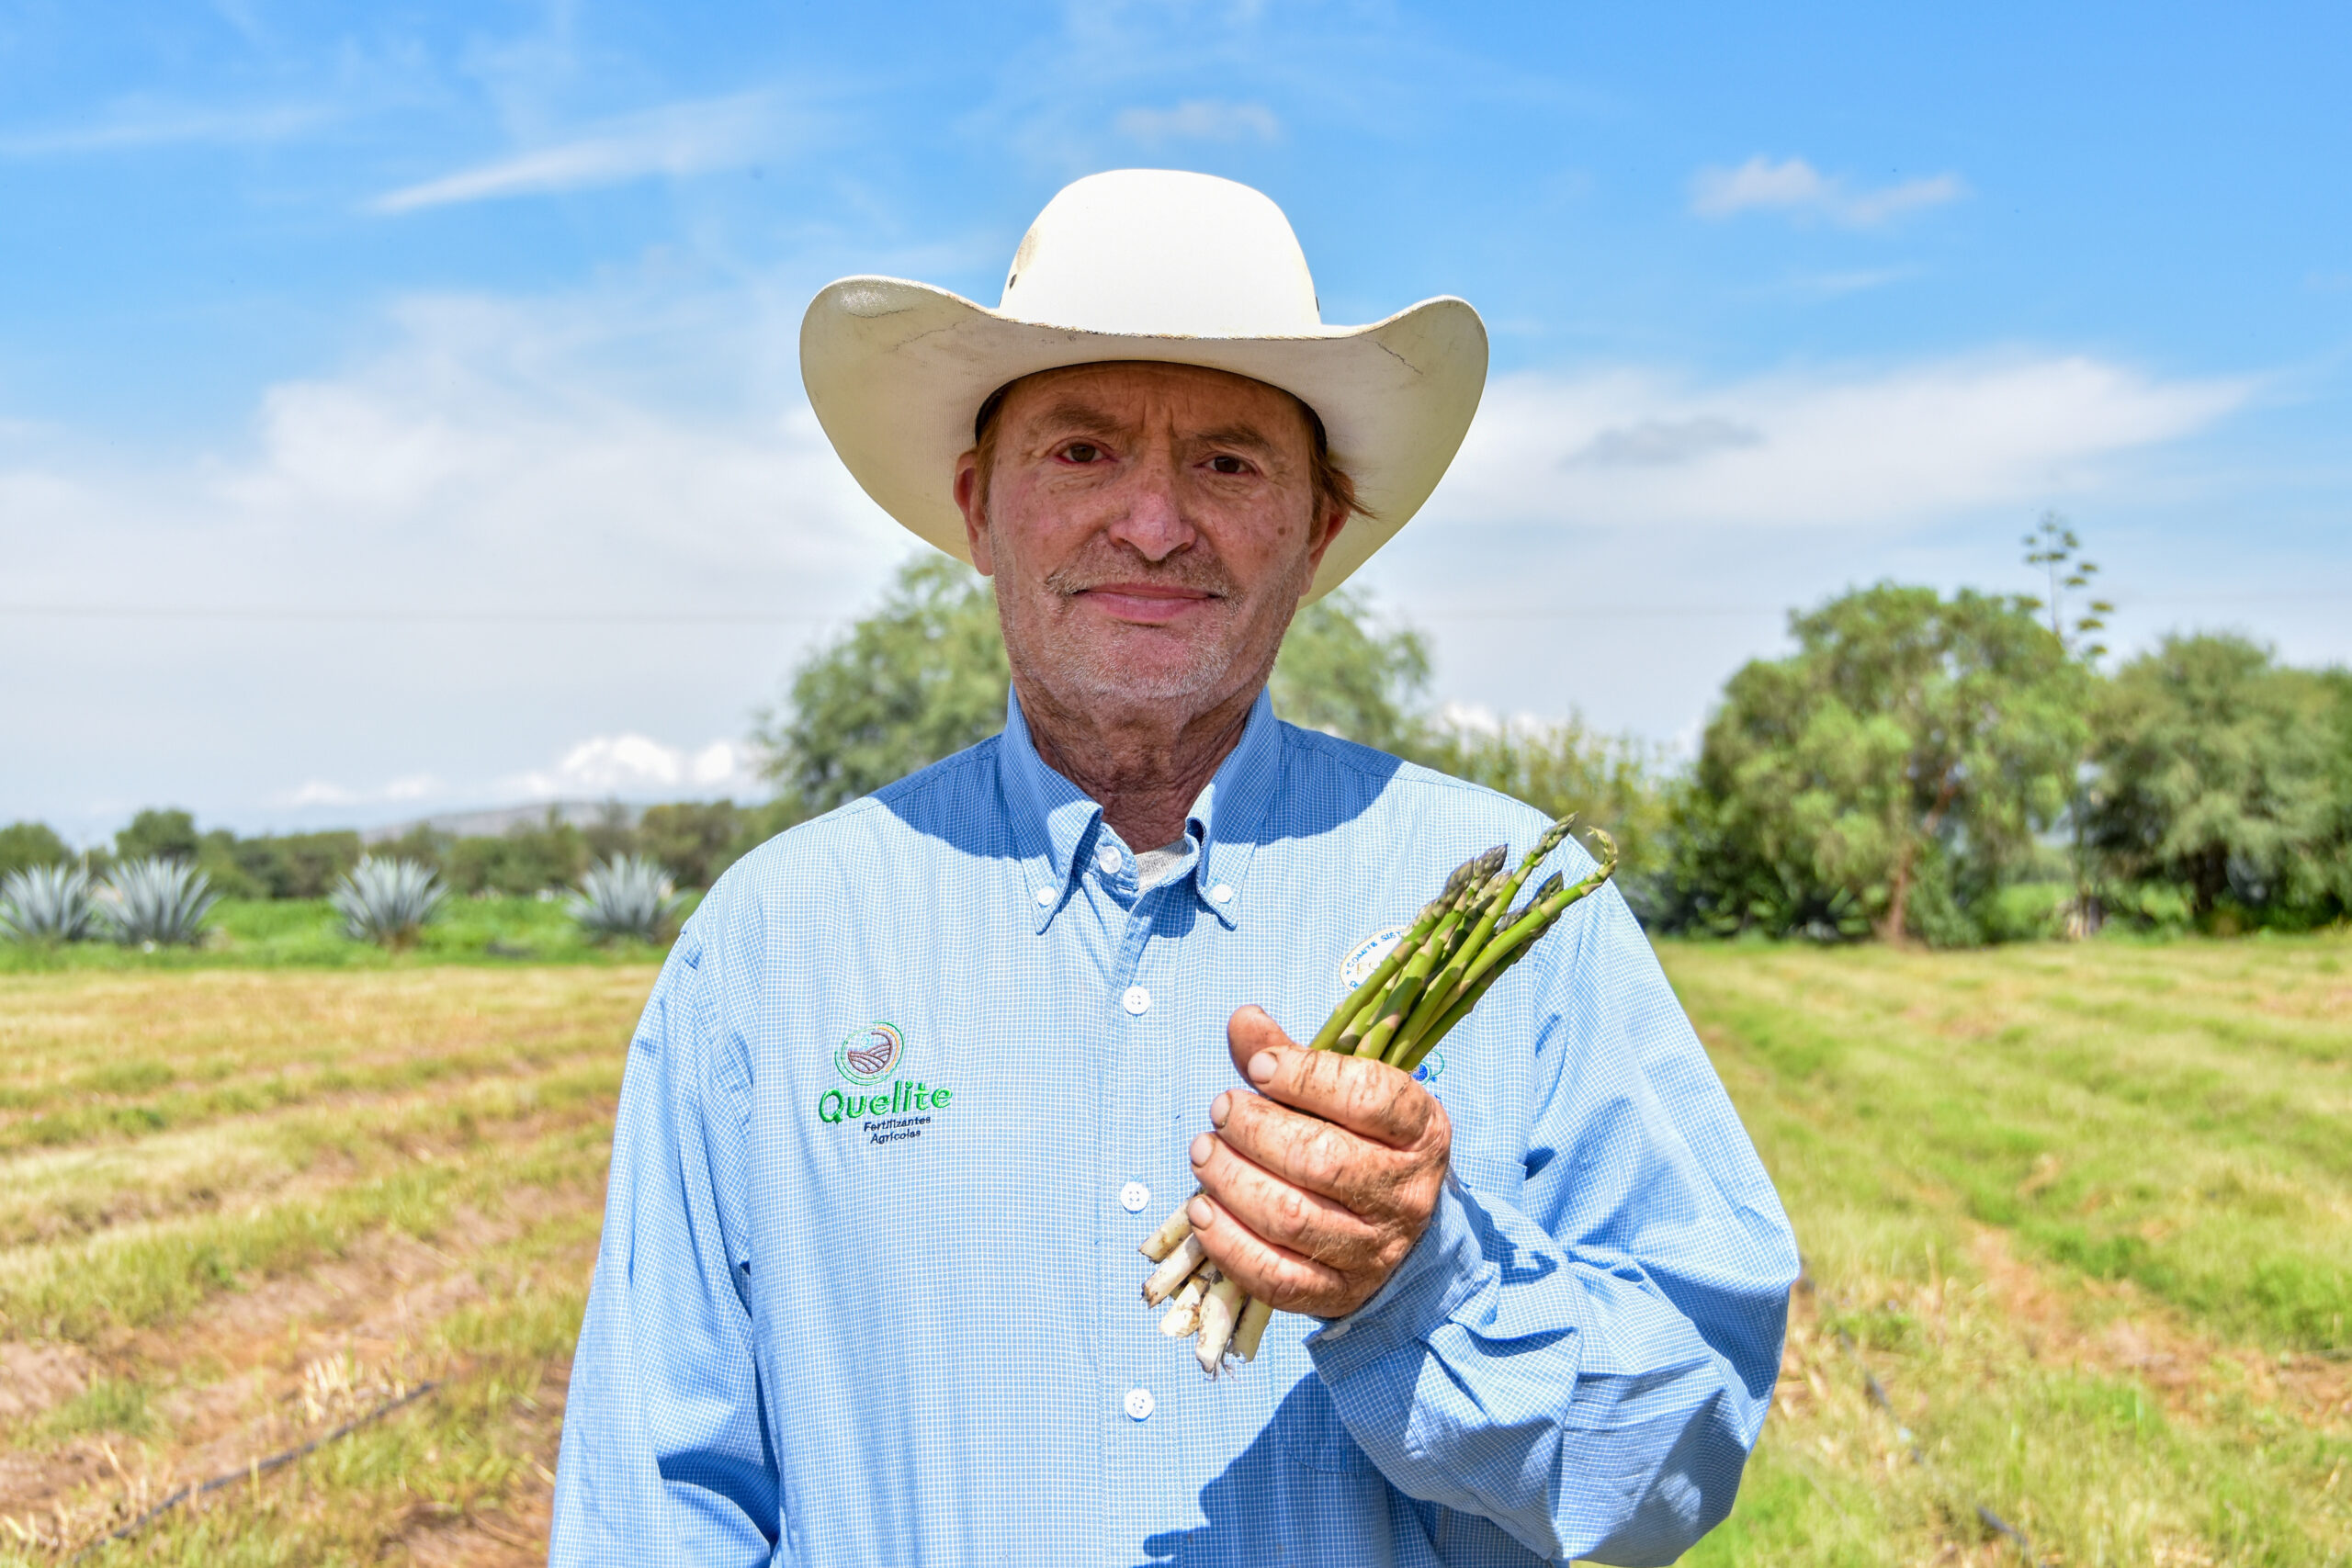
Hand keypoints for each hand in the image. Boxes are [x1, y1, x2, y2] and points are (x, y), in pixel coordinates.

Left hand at [1185, 1005, 1451, 1318]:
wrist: (1395, 1232)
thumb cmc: (1359, 1144)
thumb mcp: (1342, 1094)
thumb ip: (1292, 1057)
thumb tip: (1243, 1021)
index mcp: (1421, 1131)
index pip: (1371, 1099)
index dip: (1308, 1077)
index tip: (1260, 1066)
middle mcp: (1405, 1193)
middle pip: (1323, 1159)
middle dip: (1256, 1130)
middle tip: (1221, 1111)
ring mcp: (1374, 1250)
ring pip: (1293, 1218)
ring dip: (1233, 1181)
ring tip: (1204, 1154)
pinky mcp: (1338, 1293)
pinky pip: (1277, 1276)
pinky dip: (1229, 1243)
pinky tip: (1202, 1209)